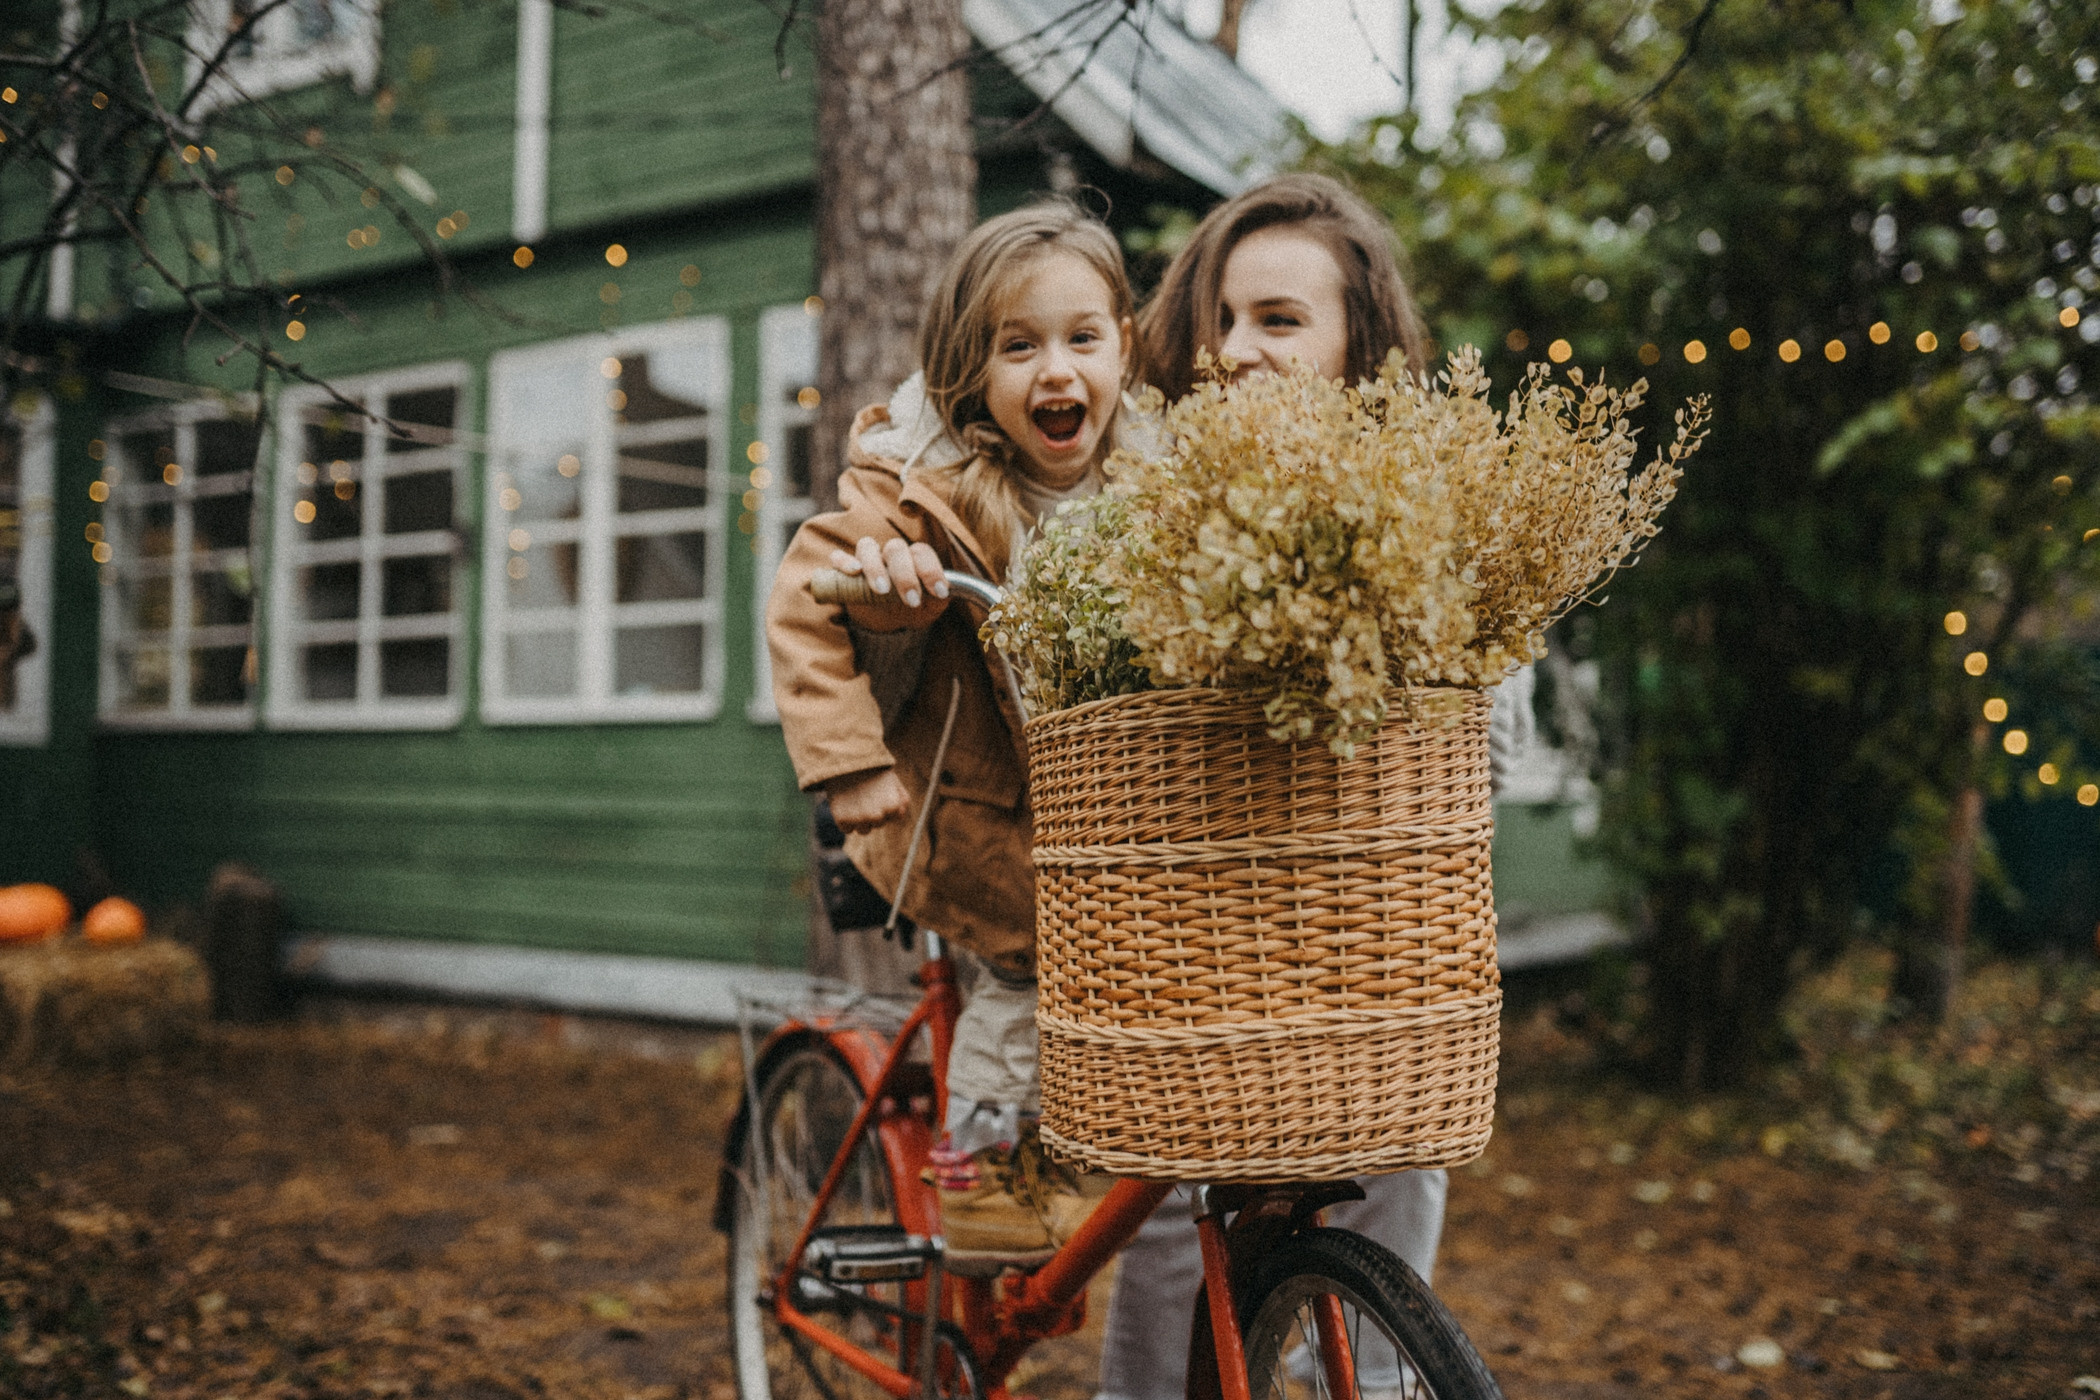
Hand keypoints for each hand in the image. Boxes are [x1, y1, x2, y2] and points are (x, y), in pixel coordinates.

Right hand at [825, 768, 910, 832]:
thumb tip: (900, 813)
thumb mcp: (892, 779)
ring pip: (863, 830)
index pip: (892, 818)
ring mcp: (859, 819)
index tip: (876, 792)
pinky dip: (845, 820)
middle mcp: (877, 816)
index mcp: (893, 806)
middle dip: (872, 813)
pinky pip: (847, 829)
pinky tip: (844, 804)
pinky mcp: (842, 820)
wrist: (844, 759)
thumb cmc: (870, 769)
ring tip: (854, 800)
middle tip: (863, 794)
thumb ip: (902, 798)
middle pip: (877, 824)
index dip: (884, 806)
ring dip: (859, 820)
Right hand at [828, 536, 948, 610]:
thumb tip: (945, 593)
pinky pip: (838, 557)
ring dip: (875, 566)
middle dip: (905, 574)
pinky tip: (854, 572)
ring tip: (882, 590)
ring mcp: (866, 560)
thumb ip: (939, 599)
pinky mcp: (844, 572)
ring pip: (867, 546)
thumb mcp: (929, 608)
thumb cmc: (910, 609)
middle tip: (911, 599)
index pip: (922, 552)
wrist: (887, 623)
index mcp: (913, 558)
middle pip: (896, 548)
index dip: (931, 569)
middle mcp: (890, 554)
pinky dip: (844, 561)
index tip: (938, 592)